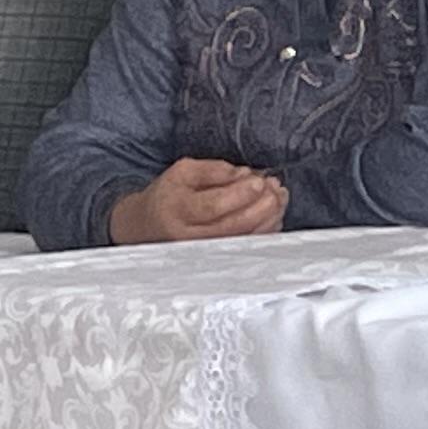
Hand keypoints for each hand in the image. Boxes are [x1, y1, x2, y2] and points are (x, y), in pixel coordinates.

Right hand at [110, 158, 289, 245]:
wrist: (148, 226)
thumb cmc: (170, 196)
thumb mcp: (182, 173)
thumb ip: (213, 170)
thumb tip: (244, 174)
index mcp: (177, 210)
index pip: (213, 206)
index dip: (240, 194)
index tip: (259, 180)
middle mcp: (190, 236)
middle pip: (234, 225)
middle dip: (262, 205)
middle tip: (275, 187)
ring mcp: (205, 252)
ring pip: (245, 238)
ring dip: (269, 217)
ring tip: (279, 196)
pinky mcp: (218, 258)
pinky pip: (248, 246)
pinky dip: (267, 229)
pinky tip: (274, 212)